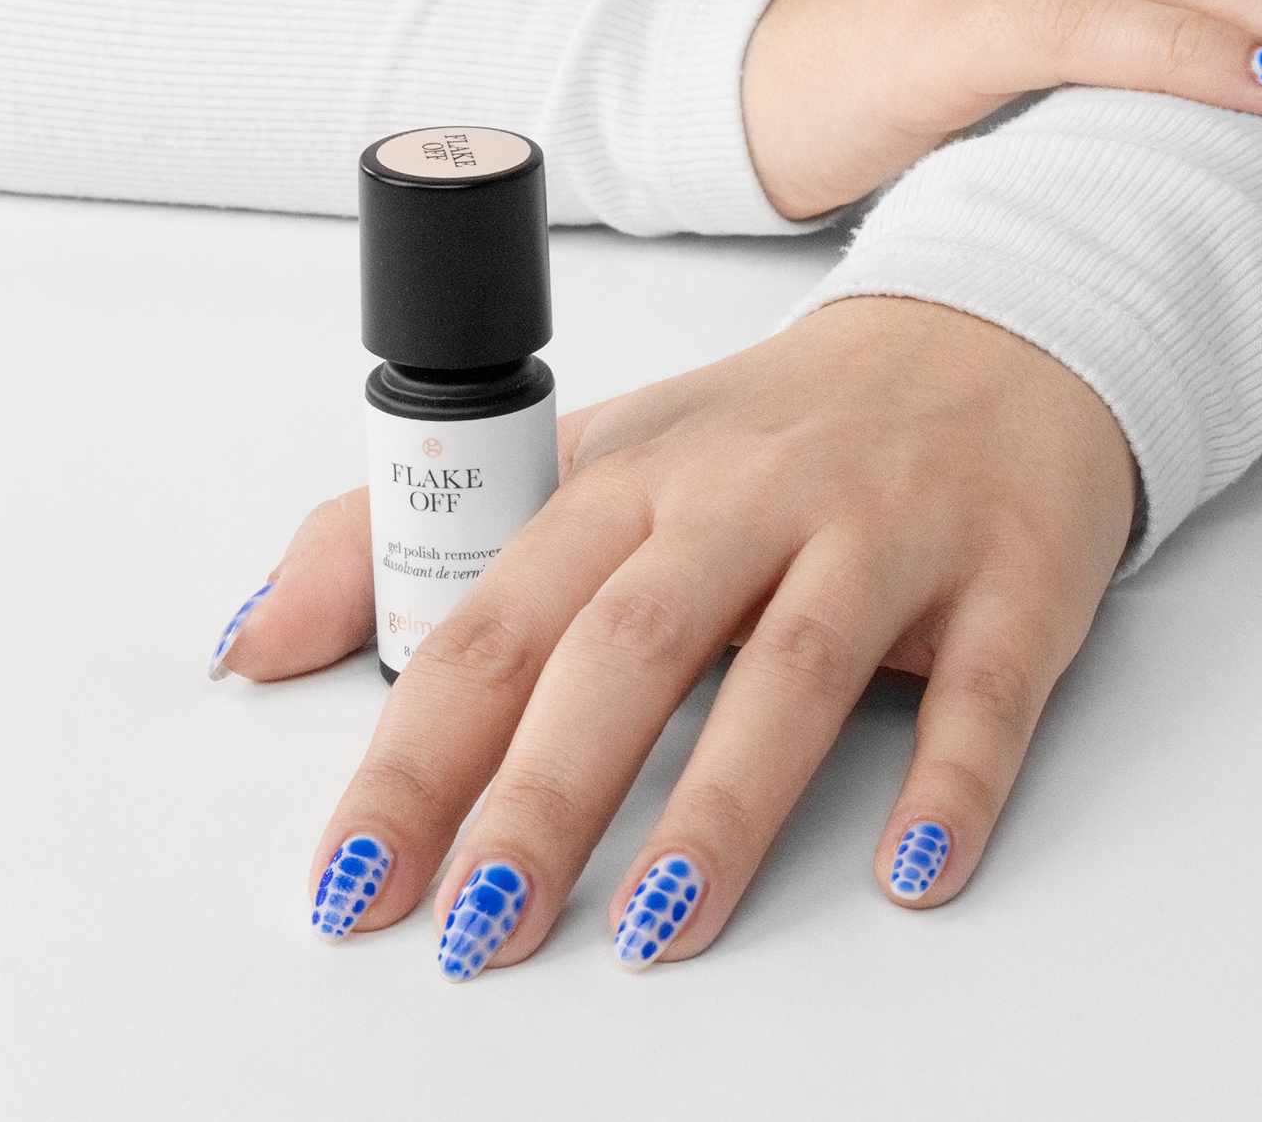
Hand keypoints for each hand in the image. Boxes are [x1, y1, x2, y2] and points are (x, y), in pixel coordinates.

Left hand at [219, 297, 1135, 975]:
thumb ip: (410, 545)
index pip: (495, 620)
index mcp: (632, 481)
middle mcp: (746, 500)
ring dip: (719, 808)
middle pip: (627, 647)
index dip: (415, 754)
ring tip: (654, 927)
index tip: (353, 874)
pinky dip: (951, 782)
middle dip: (542, 795)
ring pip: (790, 671)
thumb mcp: (592, 460)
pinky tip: (910, 872)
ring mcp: (883, 536)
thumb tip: (251, 645)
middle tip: (477, 926)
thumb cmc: (777, 429)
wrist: (995, 332)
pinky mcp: (1010, 580)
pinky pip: (983, 691)